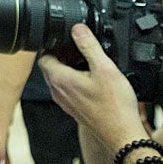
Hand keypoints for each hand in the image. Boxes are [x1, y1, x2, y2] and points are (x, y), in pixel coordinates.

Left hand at [39, 24, 148, 148]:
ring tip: (88, 65)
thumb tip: (77, 29)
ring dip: (69, 69)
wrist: (120, 133)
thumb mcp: (104, 68)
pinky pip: (68, 90)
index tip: (67, 42)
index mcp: (58, 79)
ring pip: (59, 80)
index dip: (53, 46)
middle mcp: (56, 91)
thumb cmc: (113, 106)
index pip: (43, 56)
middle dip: (62, 56)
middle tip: (79, 51)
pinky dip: (75, 82)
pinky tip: (93, 81)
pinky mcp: (73, 109)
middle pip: (50, 67)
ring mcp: (64, 102)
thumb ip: (88, 46)